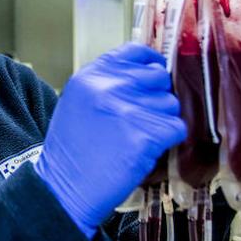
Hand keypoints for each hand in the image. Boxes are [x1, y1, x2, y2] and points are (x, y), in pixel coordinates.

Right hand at [33, 42, 186, 234]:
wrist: (64, 188)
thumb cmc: (72, 150)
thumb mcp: (79, 102)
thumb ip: (107, 83)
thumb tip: (148, 73)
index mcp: (91, 75)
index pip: (135, 52)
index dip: (150, 63)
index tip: (153, 76)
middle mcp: (109, 86)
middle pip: (159, 78)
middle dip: (156, 97)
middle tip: (140, 120)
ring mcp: (128, 110)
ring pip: (171, 105)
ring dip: (162, 122)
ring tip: (136, 138)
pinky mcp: (146, 135)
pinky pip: (177, 128)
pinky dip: (168, 141)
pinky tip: (145, 150)